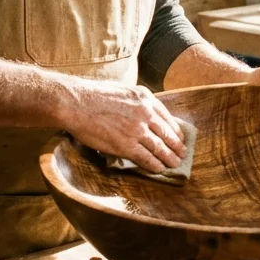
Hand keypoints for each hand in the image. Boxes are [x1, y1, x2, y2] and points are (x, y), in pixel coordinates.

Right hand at [58, 78, 186, 173]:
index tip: (178, 137)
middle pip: (167, 133)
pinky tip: (159, 169)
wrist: (76, 103)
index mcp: (145, 98)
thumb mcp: (122, 90)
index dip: (175, 130)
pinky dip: (155, 165)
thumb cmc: (93, 95)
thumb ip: (135, 101)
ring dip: (169, 158)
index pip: (167, 117)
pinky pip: (147, 158)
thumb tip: (140, 112)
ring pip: (160, 148)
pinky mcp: (127, 145)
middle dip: (177, 146)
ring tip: (175, 164)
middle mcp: (145, 113)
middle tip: (182, 154)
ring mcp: (137, 130)